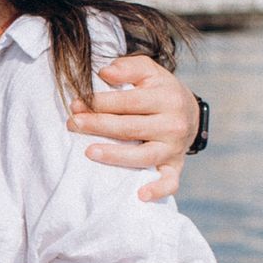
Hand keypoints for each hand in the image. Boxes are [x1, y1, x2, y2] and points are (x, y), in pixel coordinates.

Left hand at [69, 53, 200, 202]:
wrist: (189, 112)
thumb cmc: (159, 90)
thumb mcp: (149, 71)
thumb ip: (128, 67)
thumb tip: (105, 73)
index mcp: (167, 98)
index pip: (127, 102)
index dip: (99, 102)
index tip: (76, 104)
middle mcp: (173, 124)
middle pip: (130, 127)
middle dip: (98, 125)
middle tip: (73, 124)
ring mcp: (174, 148)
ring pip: (143, 155)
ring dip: (115, 156)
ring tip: (89, 151)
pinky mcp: (175, 167)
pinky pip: (170, 182)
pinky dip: (158, 190)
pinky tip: (140, 195)